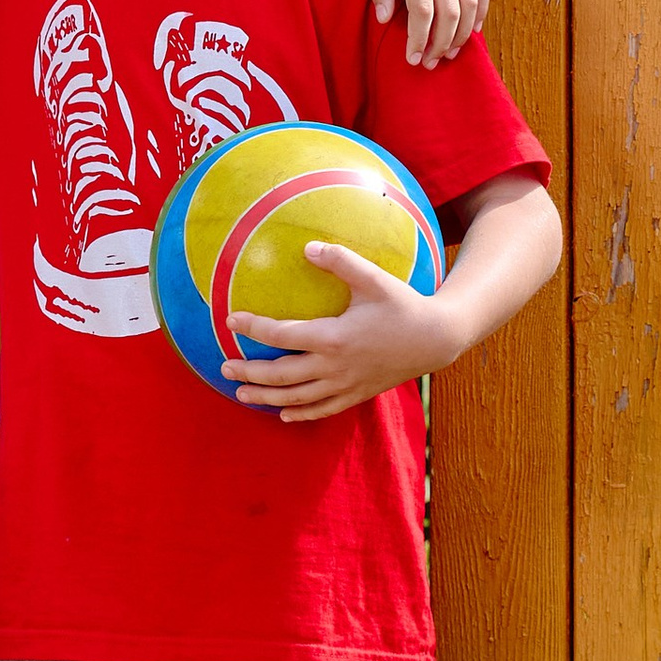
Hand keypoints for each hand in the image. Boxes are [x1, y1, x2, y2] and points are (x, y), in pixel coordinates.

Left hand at [224, 240, 459, 423]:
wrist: (436, 339)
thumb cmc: (403, 305)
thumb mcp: (374, 279)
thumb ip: (340, 260)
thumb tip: (308, 247)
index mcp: (334, 337)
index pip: (282, 335)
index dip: (253, 327)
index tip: (230, 319)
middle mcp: (335, 367)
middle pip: (281, 375)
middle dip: (249, 372)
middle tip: (224, 367)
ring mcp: (346, 385)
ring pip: (297, 398)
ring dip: (266, 398)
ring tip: (240, 394)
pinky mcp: (357, 395)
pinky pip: (323, 410)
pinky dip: (301, 414)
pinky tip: (283, 414)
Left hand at [354, 0, 486, 67]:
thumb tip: (385, 20)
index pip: (423, 12)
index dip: (419, 39)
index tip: (412, 59)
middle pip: (450, 13)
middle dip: (440, 44)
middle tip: (428, 63)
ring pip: (470, 3)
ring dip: (462, 33)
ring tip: (449, 52)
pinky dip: (481, 9)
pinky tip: (473, 28)